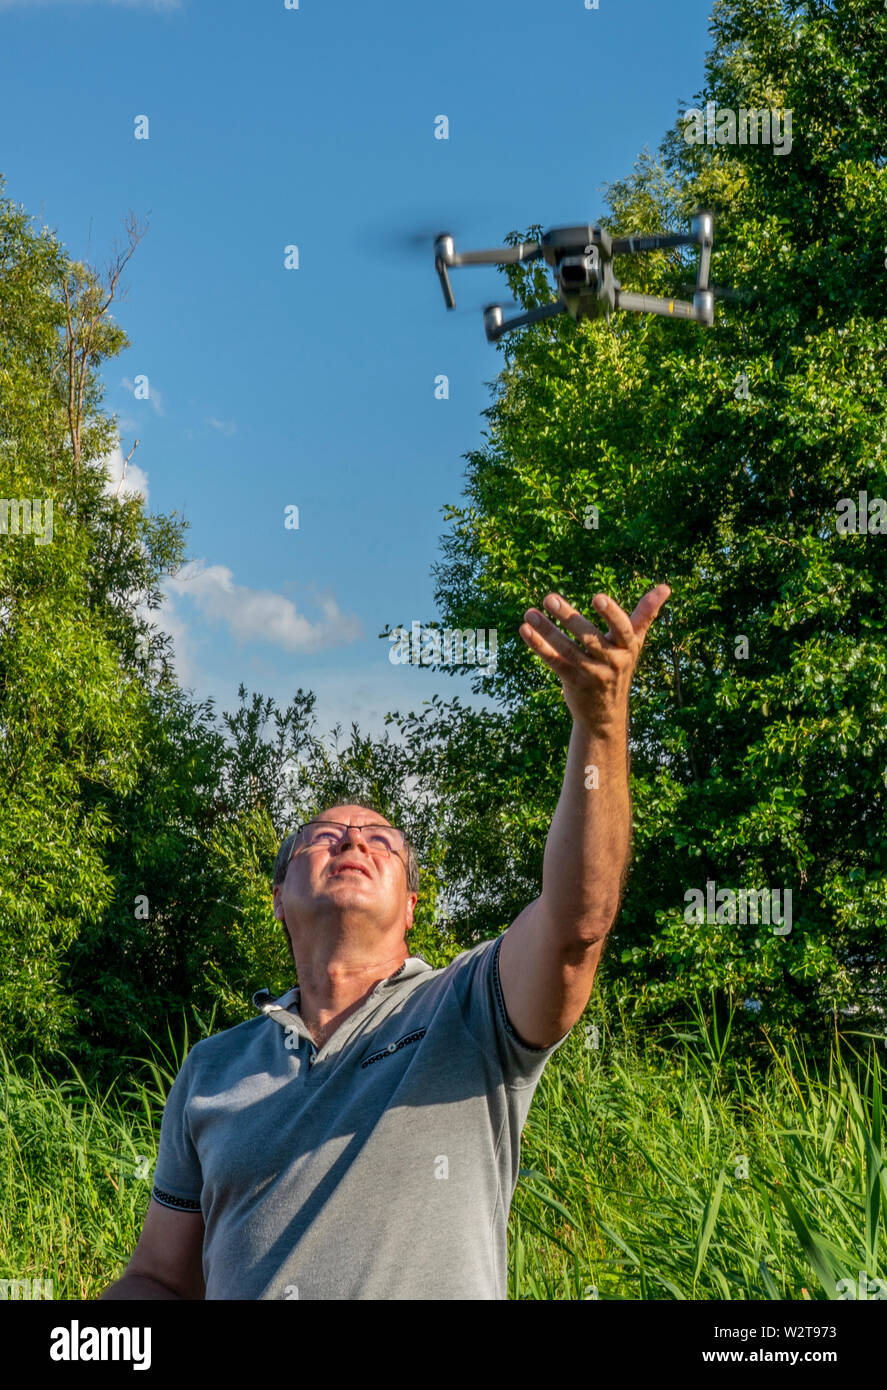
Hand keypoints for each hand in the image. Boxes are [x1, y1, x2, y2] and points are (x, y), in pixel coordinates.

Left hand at [519, 585, 670, 734]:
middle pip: (589, 637)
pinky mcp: (573, 682)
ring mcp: (592, 673)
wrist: (606, 714)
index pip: (623, 629)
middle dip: (569, 617)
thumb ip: (646, 614)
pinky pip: (555, 661)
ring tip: (530, 612)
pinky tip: (525, 630)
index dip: (611, 614)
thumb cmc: (619, 667)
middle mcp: (612, 661)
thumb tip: (666, 587)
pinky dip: (539, 646)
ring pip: (567, 649)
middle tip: (549, 598)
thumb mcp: (634, 643)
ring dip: (546, 630)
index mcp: (628, 647)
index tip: (597, 597)